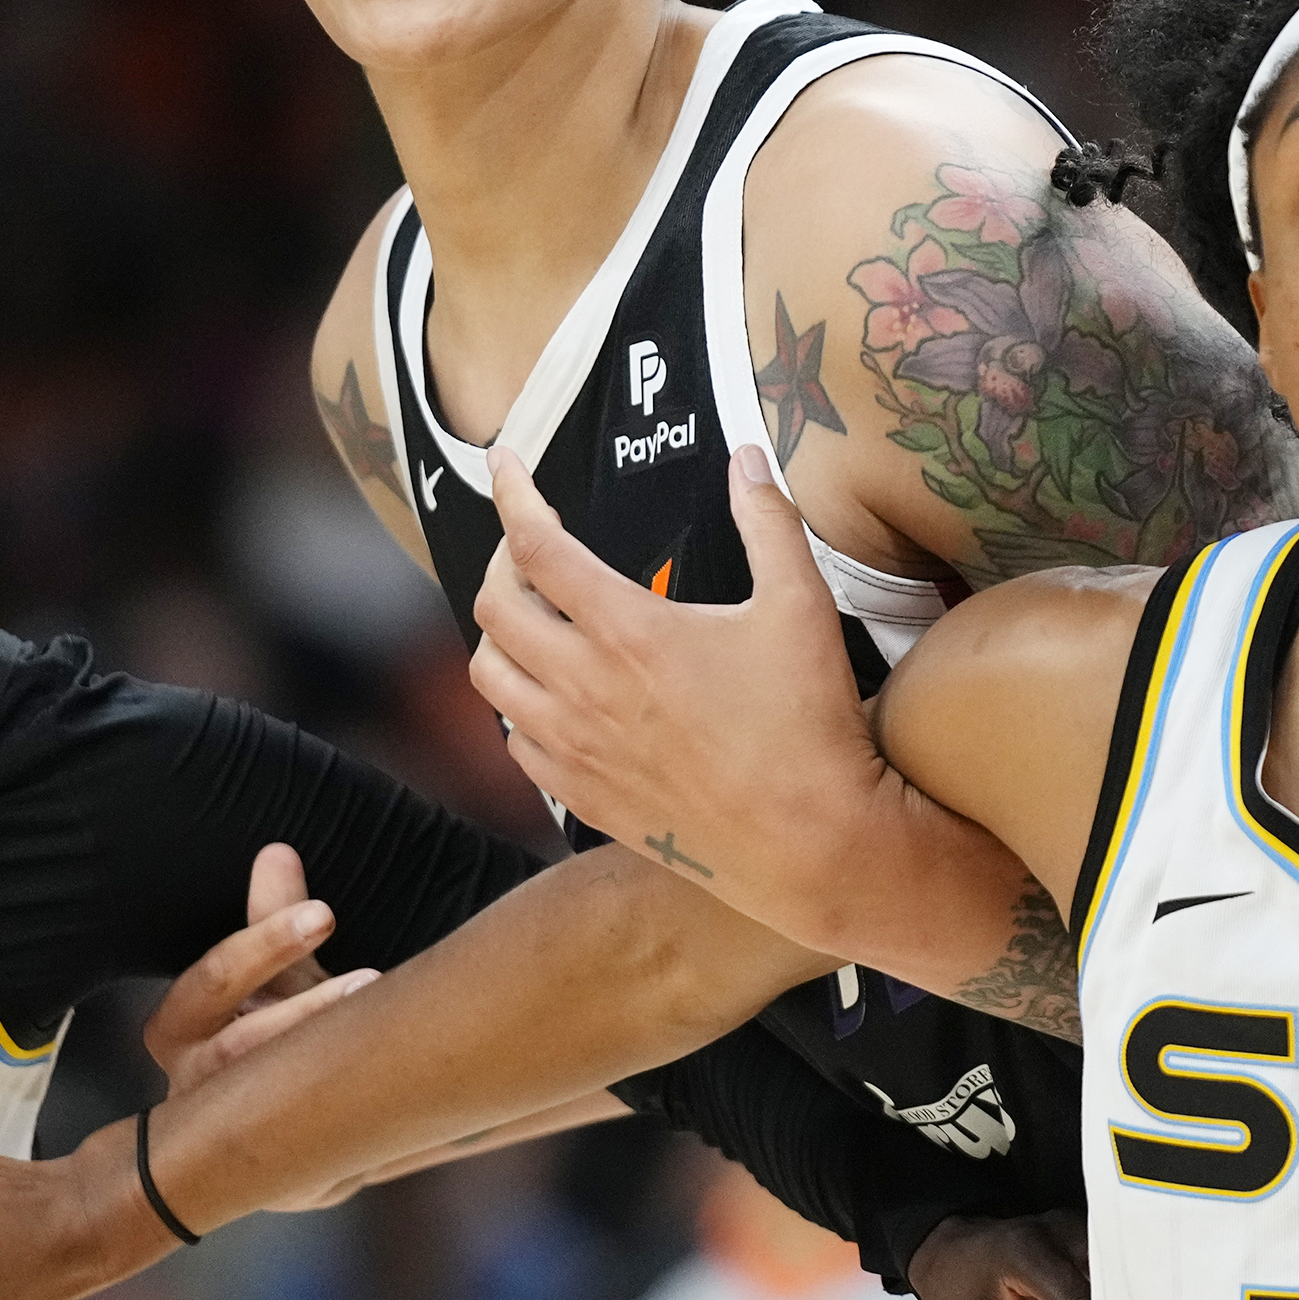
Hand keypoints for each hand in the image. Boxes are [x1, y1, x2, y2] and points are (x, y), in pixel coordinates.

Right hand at [141, 845, 385, 1208]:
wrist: (289, 1128)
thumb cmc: (278, 1030)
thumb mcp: (279, 975)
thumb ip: (274, 921)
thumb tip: (277, 852)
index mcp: (178, 1029)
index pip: (211, 982)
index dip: (264, 946)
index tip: (323, 913)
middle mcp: (190, 1089)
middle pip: (236, 1048)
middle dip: (300, 1011)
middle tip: (367, 978)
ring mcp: (235, 1142)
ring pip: (268, 1102)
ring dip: (326, 1059)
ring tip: (381, 1019)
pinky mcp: (288, 1182)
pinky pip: (321, 1152)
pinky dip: (357, 1118)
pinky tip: (402, 1092)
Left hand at [470, 442, 882, 899]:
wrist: (809, 841)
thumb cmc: (808, 724)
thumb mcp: (800, 606)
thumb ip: (769, 522)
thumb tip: (747, 458)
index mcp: (629, 631)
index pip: (537, 545)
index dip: (513, 495)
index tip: (504, 464)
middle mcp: (583, 688)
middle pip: (494, 607)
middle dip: (502, 561)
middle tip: (532, 550)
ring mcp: (575, 749)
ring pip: (489, 677)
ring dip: (499, 636)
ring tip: (532, 619)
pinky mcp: (582, 798)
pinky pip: (515, 743)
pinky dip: (517, 707)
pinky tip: (549, 698)